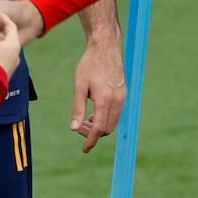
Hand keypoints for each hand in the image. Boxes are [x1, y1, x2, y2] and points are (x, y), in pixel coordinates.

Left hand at [70, 36, 125, 152]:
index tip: (85, 149)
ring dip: (100, 125)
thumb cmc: (90, 64)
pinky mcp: (124, 94)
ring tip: (86, 119)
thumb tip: (73, 128)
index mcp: (104, 99)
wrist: (106, 47)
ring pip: (113, 122)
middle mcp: (117, 100)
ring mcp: (123, 97)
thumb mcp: (79, 86)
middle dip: (94, 132)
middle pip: (107, 128)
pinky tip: (95, 112)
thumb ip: (77, 108)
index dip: (91, 140)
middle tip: (79, 126)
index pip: (99, 128)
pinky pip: (117, 113)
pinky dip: (106, 118)